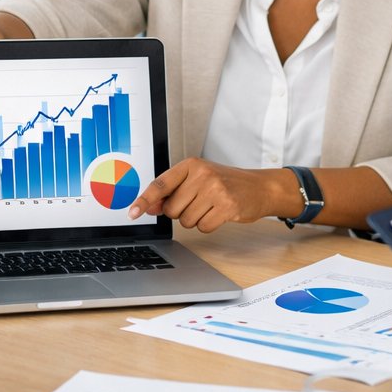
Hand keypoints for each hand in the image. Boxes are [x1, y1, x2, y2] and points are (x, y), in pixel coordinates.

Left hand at [127, 158, 291, 231]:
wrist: (259, 187)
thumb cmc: (225, 183)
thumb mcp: (198, 180)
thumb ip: (173, 191)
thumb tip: (149, 207)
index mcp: (191, 165)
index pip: (160, 185)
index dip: (144, 200)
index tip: (132, 212)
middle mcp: (202, 174)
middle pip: (172, 209)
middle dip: (181, 212)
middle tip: (198, 202)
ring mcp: (215, 190)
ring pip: (186, 221)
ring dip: (196, 219)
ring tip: (210, 206)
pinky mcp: (227, 206)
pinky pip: (203, 227)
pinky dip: (208, 225)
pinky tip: (219, 213)